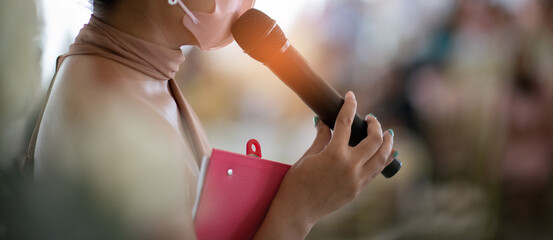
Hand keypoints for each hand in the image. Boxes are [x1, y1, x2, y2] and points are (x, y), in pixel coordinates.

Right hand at [255, 91, 394, 238]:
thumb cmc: (296, 183)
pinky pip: (375, 172)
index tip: (351, 96)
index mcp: (334, 154)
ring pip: (382, 158)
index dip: (350, 106)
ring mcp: (357, 180)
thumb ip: (321, 138)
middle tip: (371, 119)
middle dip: (375, 125)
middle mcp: (350, 166)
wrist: (297, 210)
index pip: (346, 123)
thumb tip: (325, 123)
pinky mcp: (358, 190)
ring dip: (387, 143)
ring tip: (388, 134)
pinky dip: (382, 160)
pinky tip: (385, 153)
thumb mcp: (307, 156)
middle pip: (374, 140)